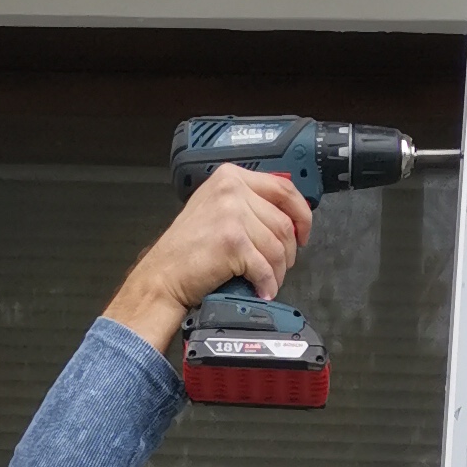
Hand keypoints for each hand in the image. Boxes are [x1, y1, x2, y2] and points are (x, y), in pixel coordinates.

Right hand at [103, 164, 312, 355]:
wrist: (163, 277)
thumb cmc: (186, 250)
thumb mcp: (214, 208)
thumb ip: (246, 203)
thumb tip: (284, 216)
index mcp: (230, 177)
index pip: (283, 189)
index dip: (301, 214)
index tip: (303, 232)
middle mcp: (232, 190)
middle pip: (283, 222)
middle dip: (288, 251)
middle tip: (281, 266)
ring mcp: (232, 215)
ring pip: (277, 247)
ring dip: (278, 271)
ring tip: (268, 281)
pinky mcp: (232, 242)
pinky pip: (265, 267)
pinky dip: (267, 284)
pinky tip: (261, 289)